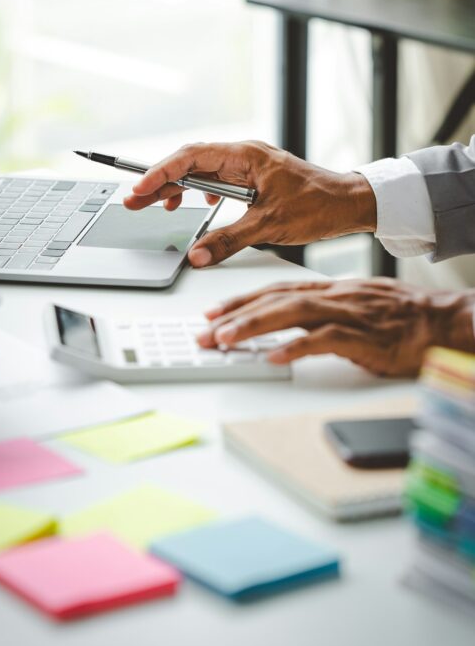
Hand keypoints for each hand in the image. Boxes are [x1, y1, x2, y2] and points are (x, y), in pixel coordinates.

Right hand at [123, 141, 376, 266]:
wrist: (351, 203)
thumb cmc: (320, 205)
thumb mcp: (270, 225)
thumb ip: (229, 240)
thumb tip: (197, 255)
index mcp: (245, 155)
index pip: (191, 158)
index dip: (160, 173)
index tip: (140, 190)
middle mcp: (244, 155)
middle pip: (190, 163)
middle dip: (161, 182)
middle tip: (134, 201)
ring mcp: (248, 166)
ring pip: (201, 172)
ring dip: (178, 188)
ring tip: (159, 207)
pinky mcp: (254, 178)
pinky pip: (217, 180)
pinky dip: (200, 192)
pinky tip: (197, 205)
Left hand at [197, 278, 474, 376]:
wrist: (440, 321)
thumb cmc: (401, 317)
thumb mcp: (354, 308)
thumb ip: (322, 315)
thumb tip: (289, 329)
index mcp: (329, 290)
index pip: (276, 290)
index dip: (242, 299)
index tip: (214, 311)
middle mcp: (332, 296)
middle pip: (274, 300)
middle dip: (235, 314)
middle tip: (205, 331)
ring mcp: (346, 314)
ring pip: (291, 314)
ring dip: (253, 326)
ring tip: (225, 339)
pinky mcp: (363, 337)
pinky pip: (324, 340)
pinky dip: (296, 346)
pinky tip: (273, 355)